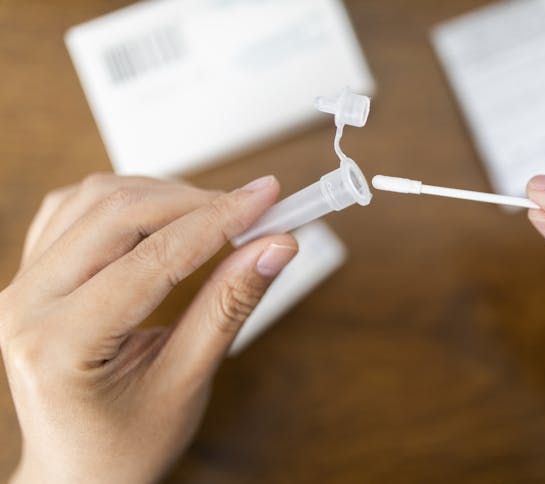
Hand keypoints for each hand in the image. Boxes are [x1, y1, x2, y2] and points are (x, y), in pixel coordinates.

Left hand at [0, 173, 297, 483]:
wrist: (80, 471)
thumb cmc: (127, 444)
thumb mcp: (187, 380)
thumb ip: (229, 305)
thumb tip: (274, 246)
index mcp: (60, 345)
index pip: (153, 259)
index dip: (219, 221)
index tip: (267, 199)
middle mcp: (26, 305)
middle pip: (117, 212)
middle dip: (195, 202)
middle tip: (253, 207)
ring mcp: (22, 286)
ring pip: (95, 198)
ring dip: (162, 196)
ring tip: (215, 216)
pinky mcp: (31, 275)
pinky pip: (74, 209)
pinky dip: (127, 202)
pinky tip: (162, 218)